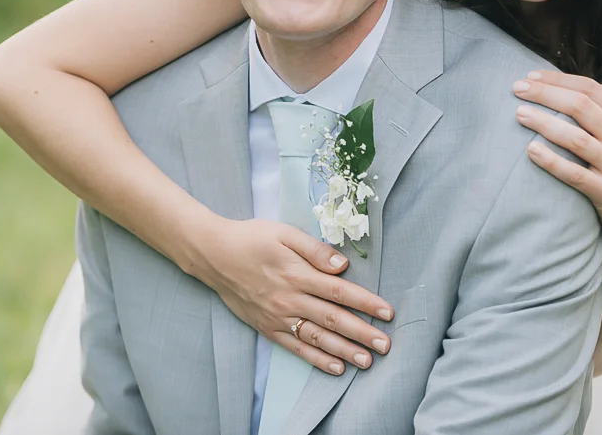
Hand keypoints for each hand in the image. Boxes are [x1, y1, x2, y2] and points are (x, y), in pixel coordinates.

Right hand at [190, 217, 393, 375]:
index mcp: (298, 273)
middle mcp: (290, 299)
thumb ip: (315, 249)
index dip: (366, 303)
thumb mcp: (284, 233)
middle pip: (332, 319)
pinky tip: (335, 368)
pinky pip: (295, 347)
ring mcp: (278, 316)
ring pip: (317, 338)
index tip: (387, 313)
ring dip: (344, 351)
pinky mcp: (267, 327)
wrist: (213, 254)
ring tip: (367, 361)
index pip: (340, 292)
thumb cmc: (252, 238)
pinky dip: (316, 359)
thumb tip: (343, 266)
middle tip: (386, 345)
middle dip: (362, 333)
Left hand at [513, 71, 601, 248]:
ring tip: (520, 114)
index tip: (531, 76)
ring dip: (545, 123)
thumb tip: (569, 83)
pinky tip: (531, 150)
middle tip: (517, 88)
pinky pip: (575, 174)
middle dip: (546, 93)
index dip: (559, 80)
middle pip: (581, 106)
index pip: (592, 89)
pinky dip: (552, 161)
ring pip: (577, 139)